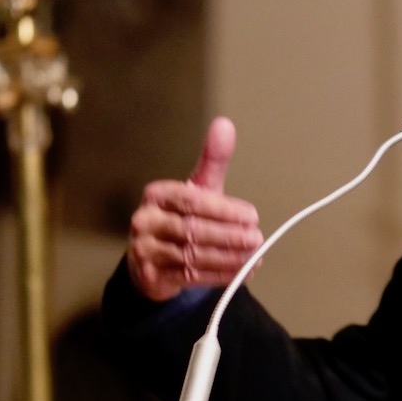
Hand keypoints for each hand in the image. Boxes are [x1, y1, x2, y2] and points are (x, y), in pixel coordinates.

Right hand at [126, 117, 264, 302]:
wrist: (153, 256)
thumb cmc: (180, 216)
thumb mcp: (197, 187)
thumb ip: (213, 159)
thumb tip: (224, 124)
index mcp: (157, 194)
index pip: (193, 200)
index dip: (225, 210)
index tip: (252, 216)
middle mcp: (145, 220)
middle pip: (193, 229)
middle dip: (230, 235)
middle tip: (257, 238)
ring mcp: (144, 249)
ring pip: (193, 254)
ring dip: (228, 257)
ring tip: (254, 256)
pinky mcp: (151, 275)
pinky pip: (190, 276)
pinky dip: (219, 275)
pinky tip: (241, 272)